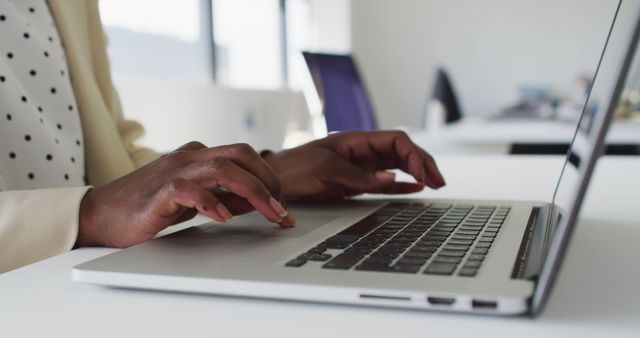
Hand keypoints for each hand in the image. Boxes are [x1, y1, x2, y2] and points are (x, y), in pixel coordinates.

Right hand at [76, 142, 292, 247]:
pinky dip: (210, 201)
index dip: (269, 176)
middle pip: (239, 155)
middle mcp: (189, 158)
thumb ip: (224, 195)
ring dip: (252, 190)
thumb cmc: (147, 207)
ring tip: (269, 212)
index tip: (282, 203)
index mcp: (198, 157)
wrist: (100, 216)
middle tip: (282, 209)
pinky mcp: (158, 192)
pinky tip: (224, 217)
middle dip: (268, 180)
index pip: (243, 155)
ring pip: (222, 168)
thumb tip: (257, 200)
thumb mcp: (195, 200)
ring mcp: (173, 171)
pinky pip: (188, 189)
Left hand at [263, 130, 445, 199]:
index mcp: (356, 140)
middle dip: (423, 163)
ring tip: (435, 184)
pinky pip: (384, 182)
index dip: (415, 155)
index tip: (425, 173)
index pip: (396, 140)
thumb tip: (391, 177)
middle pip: (402, 152)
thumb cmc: (294, 167)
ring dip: (416, 173)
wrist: (274, 181)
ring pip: (397, 166)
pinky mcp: (355, 183)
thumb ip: (359, 175)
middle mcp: (362, 151)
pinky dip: (401, 185)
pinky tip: (415, 190)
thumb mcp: (325, 169)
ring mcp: (360, 167)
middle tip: (439, 181)